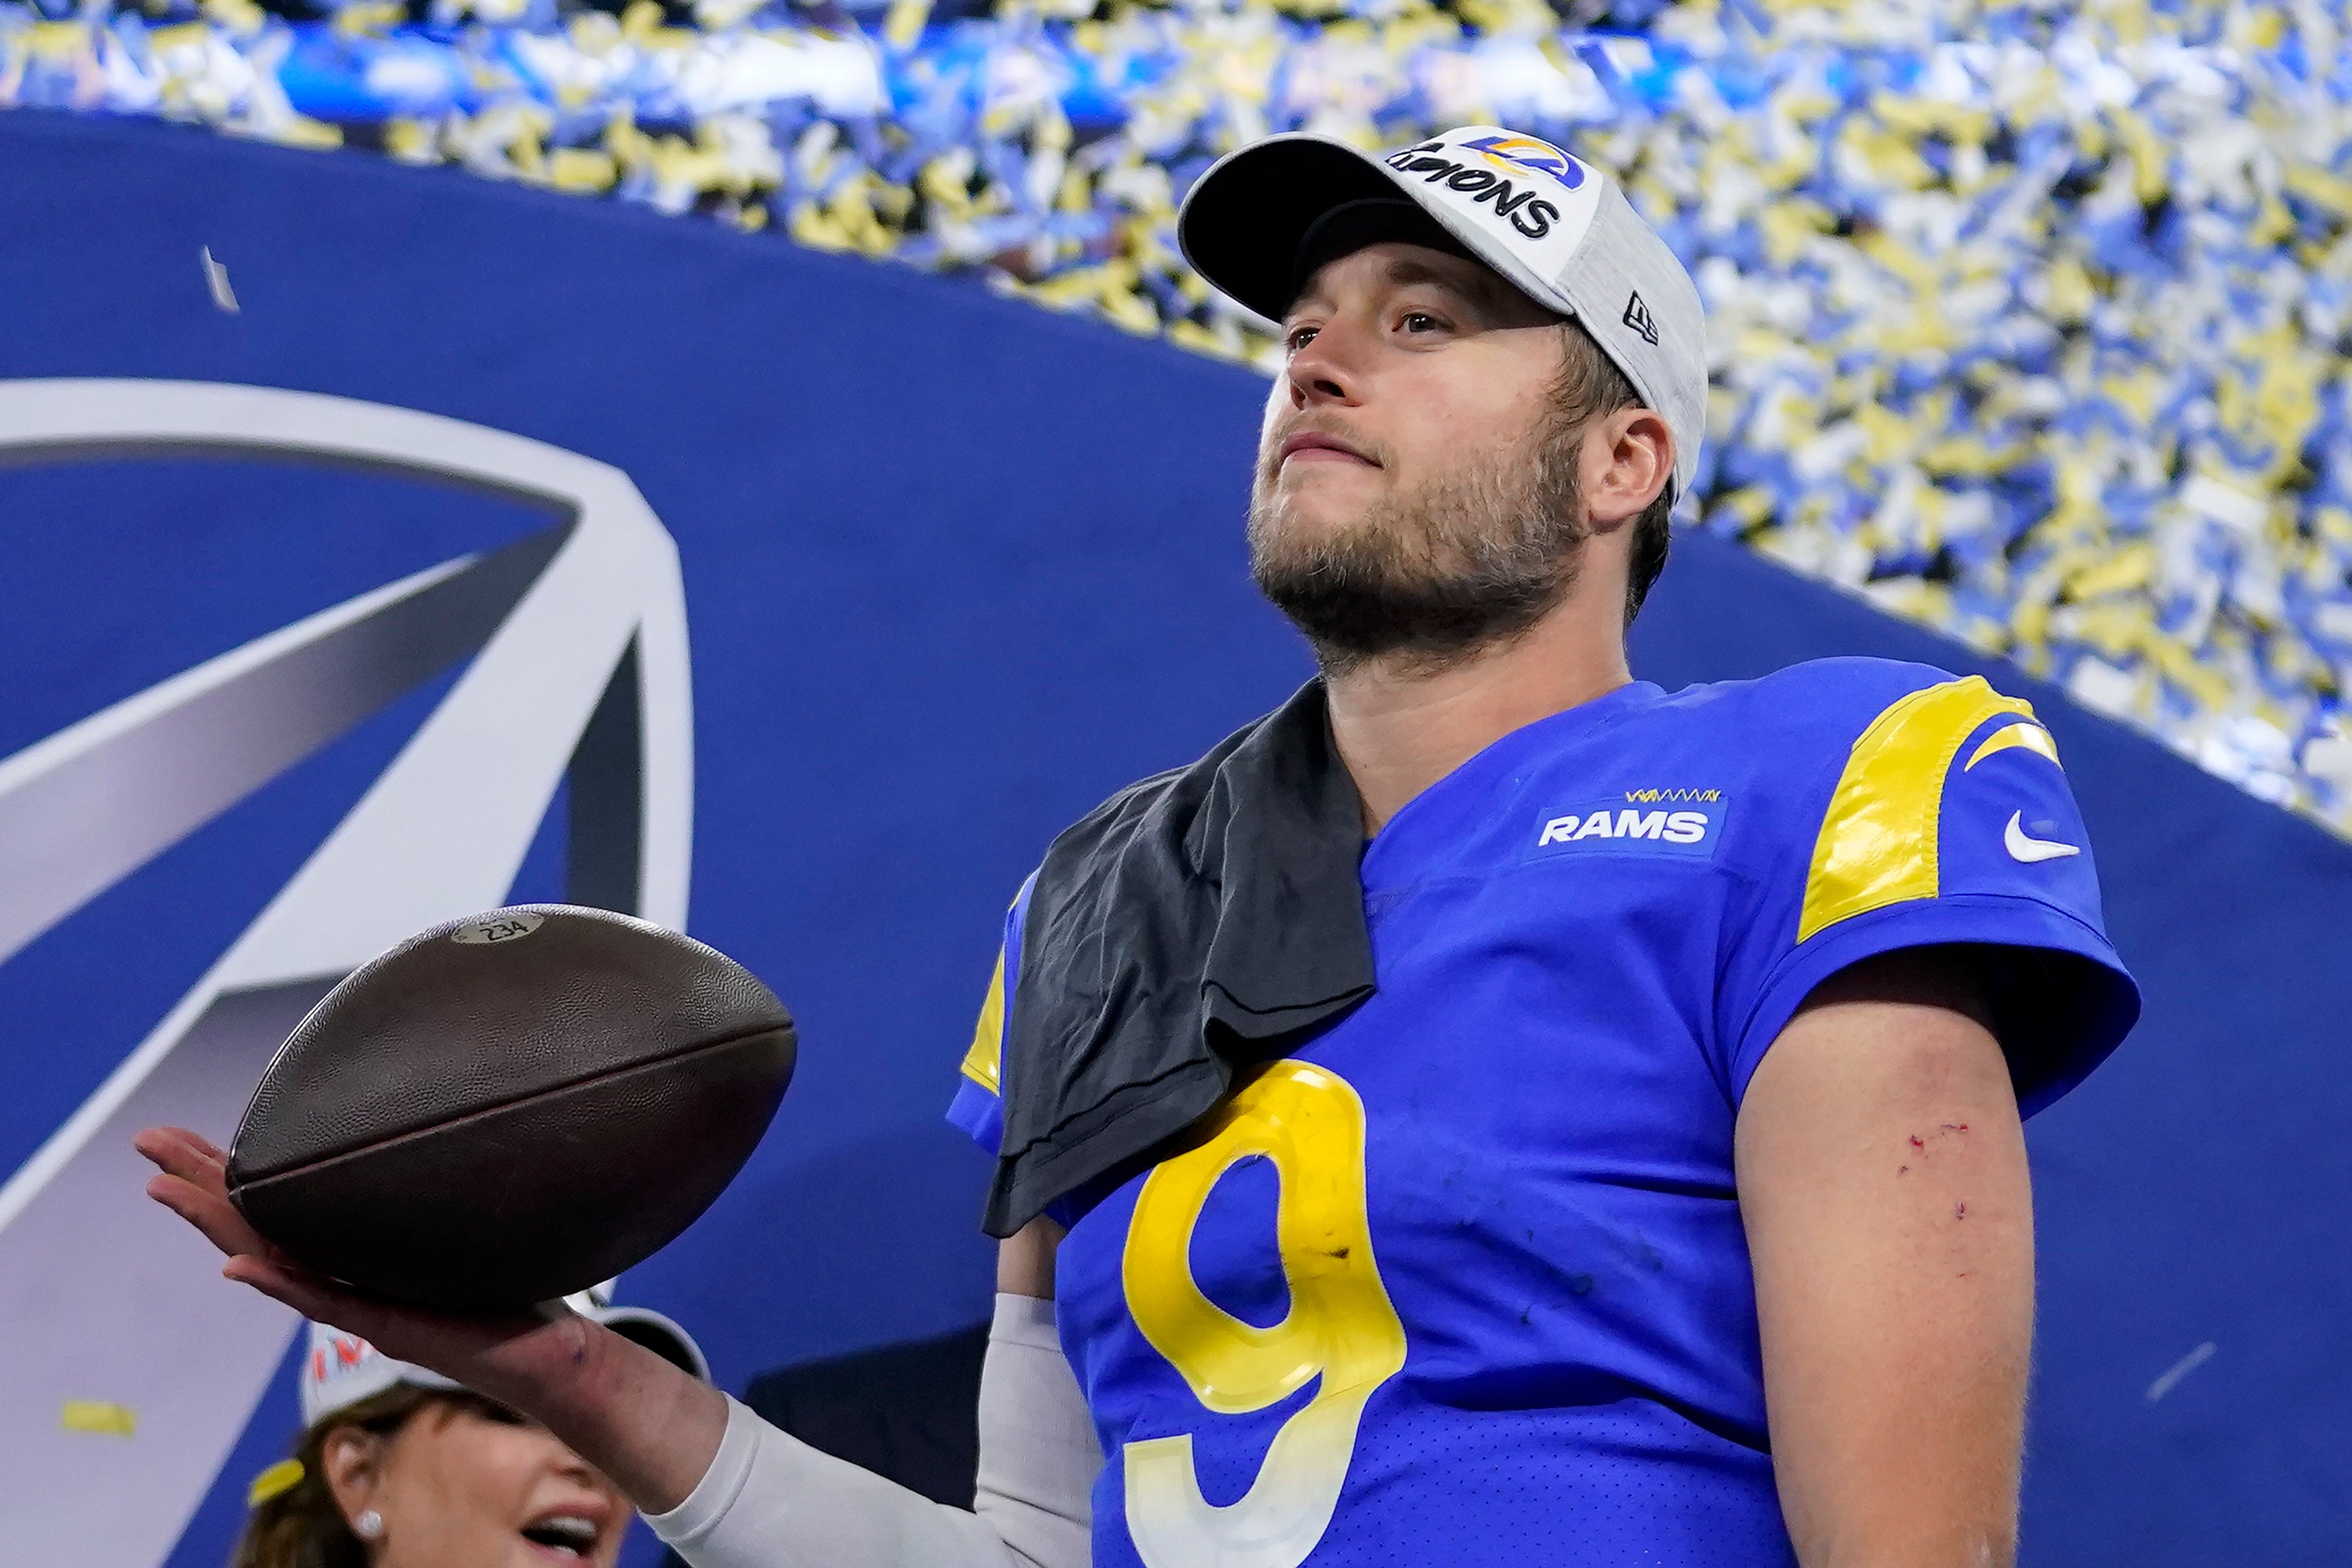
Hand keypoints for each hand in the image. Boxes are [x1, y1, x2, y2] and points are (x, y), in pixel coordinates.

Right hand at [133, 1126, 588, 1408]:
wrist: (544, 1358)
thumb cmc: (505, 1291)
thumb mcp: (455, 1227)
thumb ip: (421, 1194)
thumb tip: (420, 1129)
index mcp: (349, 1250)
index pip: (272, 1204)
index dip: (223, 1170)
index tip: (177, 1135)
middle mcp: (341, 1277)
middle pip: (252, 1224)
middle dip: (197, 1181)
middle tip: (144, 1139)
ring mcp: (358, 1304)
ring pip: (271, 1259)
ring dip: (216, 1224)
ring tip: (164, 1189)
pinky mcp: (390, 1326)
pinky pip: (325, 1303)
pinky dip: (279, 1284)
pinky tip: (235, 1267)